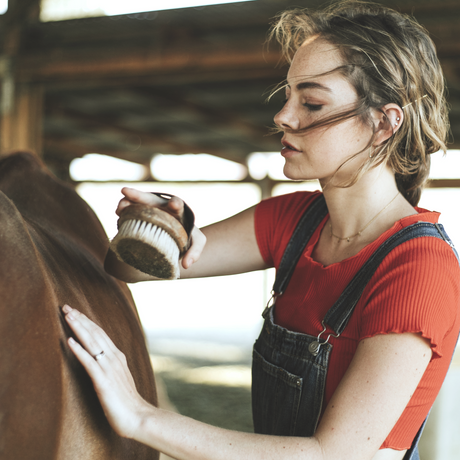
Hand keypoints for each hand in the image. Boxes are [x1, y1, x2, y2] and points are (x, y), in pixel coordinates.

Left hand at [63, 304, 151, 438]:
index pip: (100, 333)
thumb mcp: (119, 377)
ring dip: (78, 328)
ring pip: (92, 343)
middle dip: (80, 319)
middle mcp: (114, 358)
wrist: (138, 416)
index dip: (87, 321)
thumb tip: (102, 358)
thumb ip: (112, 365)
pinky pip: (89, 362)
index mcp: (117, 356)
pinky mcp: (103, 381)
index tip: (75, 311)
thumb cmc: (127, 401)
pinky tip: (70, 342)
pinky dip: (79, 351)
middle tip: (66, 306)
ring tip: (67, 316)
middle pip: (95, 333)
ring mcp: (109, 368)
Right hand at [116, 187, 205, 268]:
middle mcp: (160, 206)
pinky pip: (128, 210)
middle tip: (126, 192)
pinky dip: (122, 210)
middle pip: (148, 197)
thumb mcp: (196, 242)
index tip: (174, 205)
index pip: (177, 204)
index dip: (175, 204)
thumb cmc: (187, 236)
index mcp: (176, 211)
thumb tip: (186, 265)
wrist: (175, 237)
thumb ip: (195, 251)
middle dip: (138, 195)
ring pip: (134, 201)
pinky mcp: (137, 215)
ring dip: (126, 202)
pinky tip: (118, 213)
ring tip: (120, 209)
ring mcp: (147, 209)